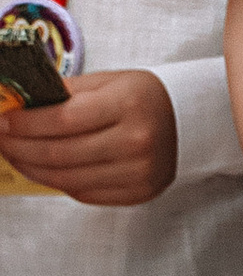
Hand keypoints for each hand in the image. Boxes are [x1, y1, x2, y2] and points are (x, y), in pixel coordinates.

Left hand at [0, 68, 178, 206]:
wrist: (191, 121)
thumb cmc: (146, 98)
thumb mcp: (110, 81)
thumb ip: (67, 92)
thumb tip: (22, 105)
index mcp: (129, 105)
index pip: (63, 119)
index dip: (26, 124)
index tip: (5, 122)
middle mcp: (136, 141)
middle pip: (60, 153)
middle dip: (20, 148)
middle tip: (2, 139)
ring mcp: (139, 171)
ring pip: (67, 179)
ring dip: (33, 168)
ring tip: (16, 156)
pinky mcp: (138, 192)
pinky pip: (84, 194)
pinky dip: (58, 182)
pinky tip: (45, 169)